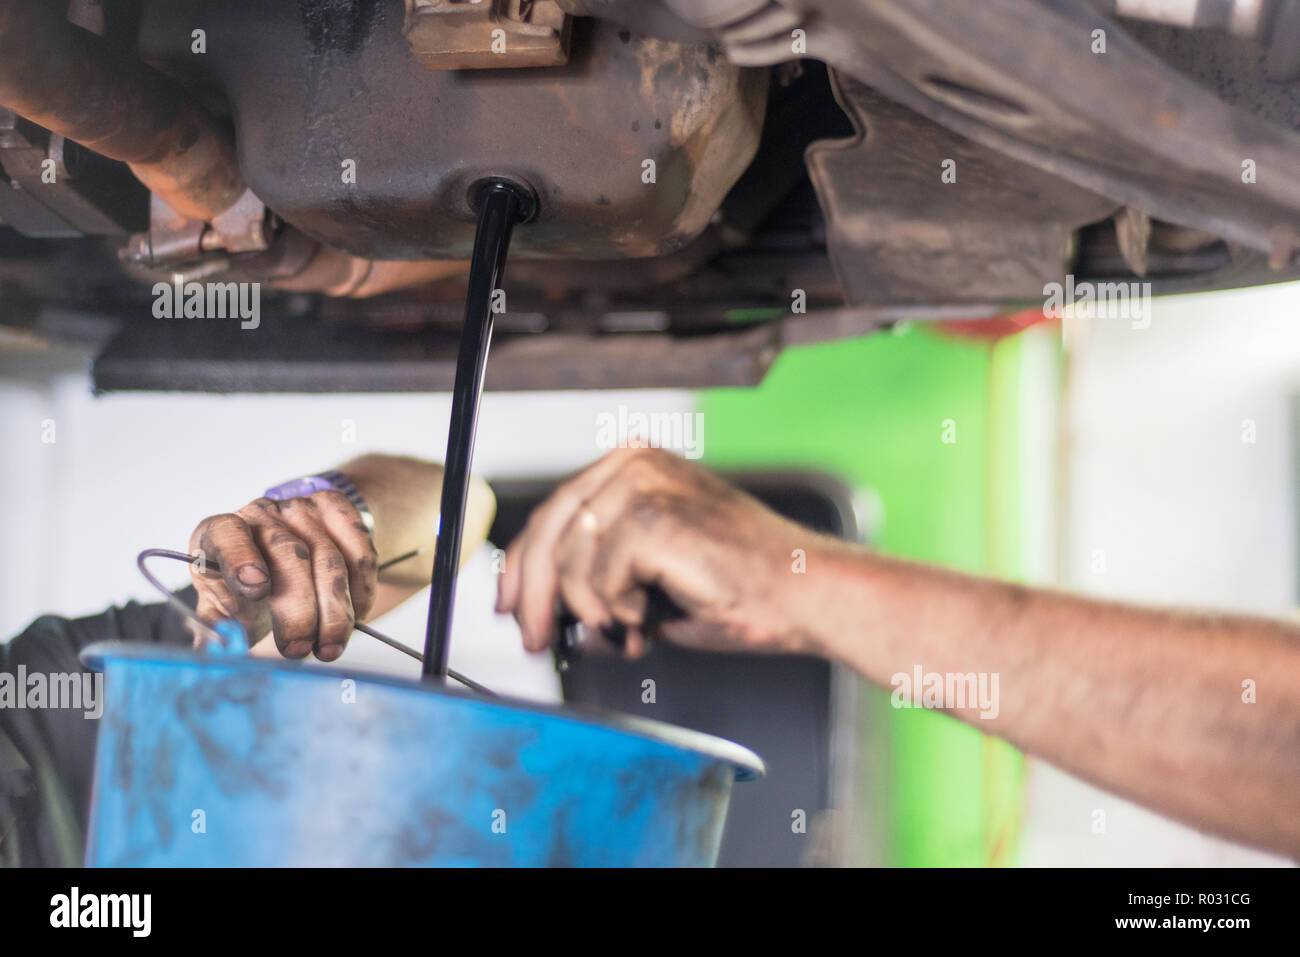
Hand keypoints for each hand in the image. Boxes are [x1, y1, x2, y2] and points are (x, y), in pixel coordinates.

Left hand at [188, 489, 377, 660]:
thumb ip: (215, 631)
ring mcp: (302, 509)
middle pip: (289, 553)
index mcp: (219, 533)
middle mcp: (261, 513)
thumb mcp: (223, 606)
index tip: (256, 590)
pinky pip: (360, 551)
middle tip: (298, 649)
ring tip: (330, 646)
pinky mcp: (337, 510)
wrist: (284, 555)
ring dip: (335, 610)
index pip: (227, 534)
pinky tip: (355, 616)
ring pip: (330, 558)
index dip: (241, 559)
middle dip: (299, 609)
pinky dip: (362, 590)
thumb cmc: (248, 587)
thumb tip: (213, 658)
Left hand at [497, 447, 835, 658]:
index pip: (556, 509)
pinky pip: (599, 580)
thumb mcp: (653, 572)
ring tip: (631, 629)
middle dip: (534, 594)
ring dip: (593, 612)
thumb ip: (600, 572)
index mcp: (638, 465)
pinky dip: (619, 612)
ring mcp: (645, 484)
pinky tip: (649, 618)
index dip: (523, 563)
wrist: (802, 595)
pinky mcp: (653, 516)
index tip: (509, 603)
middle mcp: (637, 463)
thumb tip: (545, 605)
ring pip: (571, 561)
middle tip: (536, 638)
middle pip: (551, 529)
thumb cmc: (743, 586)